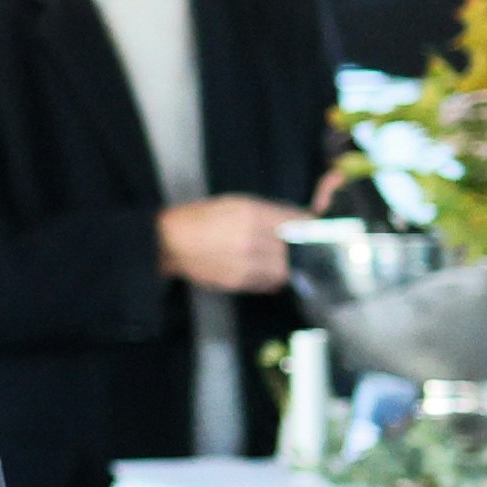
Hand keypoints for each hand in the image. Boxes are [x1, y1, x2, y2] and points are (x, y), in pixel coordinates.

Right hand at [158, 194, 298, 295]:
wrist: (172, 242)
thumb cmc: (203, 216)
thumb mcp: (236, 203)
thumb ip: (267, 212)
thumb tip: (295, 219)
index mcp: (251, 214)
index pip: (295, 222)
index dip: (309, 225)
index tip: (314, 226)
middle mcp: (252, 240)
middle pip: (295, 249)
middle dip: (303, 247)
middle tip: (304, 245)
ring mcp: (246, 264)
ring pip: (285, 270)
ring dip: (289, 265)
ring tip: (285, 259)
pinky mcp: (239, 282)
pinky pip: (269, 283)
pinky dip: (274, 278)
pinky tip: (269, 270)